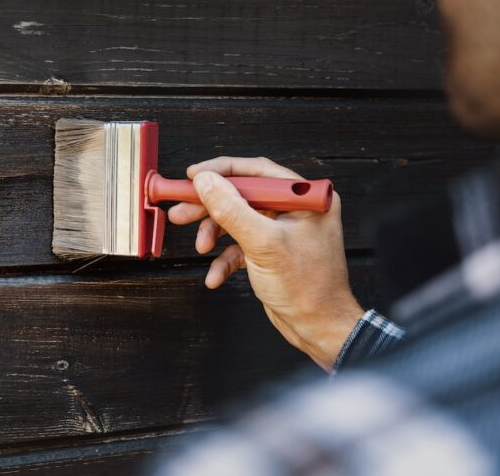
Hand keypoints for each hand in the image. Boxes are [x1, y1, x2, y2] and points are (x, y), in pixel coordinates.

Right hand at [169, 157, 363, 370]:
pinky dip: (224, 259)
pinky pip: (239, 246)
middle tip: (181, 211)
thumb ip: (231, 210)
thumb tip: (205, 182)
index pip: (256, 171)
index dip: (221, 171)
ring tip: (201, 247)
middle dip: (210, 206)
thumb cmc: (308, 288)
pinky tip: (216, 275)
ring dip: (214, 234)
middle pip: (241, 195)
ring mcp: (281, 231)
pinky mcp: (270, 251)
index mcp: (304, 198)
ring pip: (236, 220)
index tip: (193, 175)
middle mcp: (294, 210)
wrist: (318, 328)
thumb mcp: (263, 244)